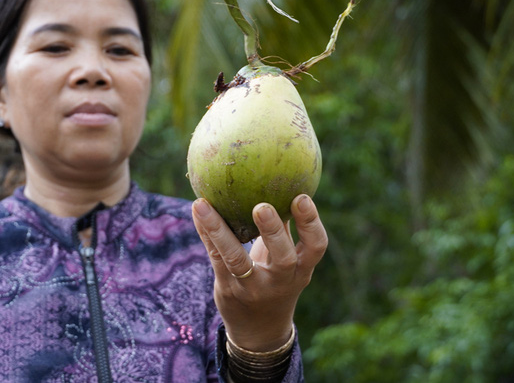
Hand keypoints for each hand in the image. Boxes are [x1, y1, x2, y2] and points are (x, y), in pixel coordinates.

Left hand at [192, 194, 327, 351]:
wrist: (260, 331)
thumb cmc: (276, 280)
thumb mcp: (289, 262)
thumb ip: (287, 229)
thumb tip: (284, 182)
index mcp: (302, 269)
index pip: (315, 246)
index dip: (311, 222)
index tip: (301, 196)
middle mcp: (281, 281)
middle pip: (283, 258)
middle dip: (274, 232)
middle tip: (261, 206)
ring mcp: (253, 288)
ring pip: (238, 261)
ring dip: (221, 232)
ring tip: (204, 205)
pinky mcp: (228, 289)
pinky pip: (215, 257)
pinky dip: (206, 232)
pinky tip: (198, 209)